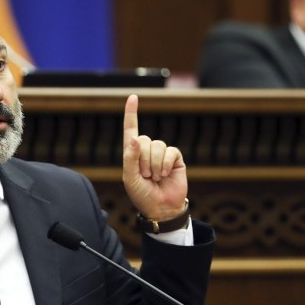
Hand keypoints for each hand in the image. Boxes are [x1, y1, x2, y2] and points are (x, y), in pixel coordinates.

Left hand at [122, 94, 187, 220]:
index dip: (131, 114)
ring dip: (154, 164)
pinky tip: (165, 174)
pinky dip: (165, 163)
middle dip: (142, 159)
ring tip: (155, 177)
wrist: (161, 208)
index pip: (131, 130)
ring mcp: (162, 154)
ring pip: (157, 145)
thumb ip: (129, 158)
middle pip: (143, 140)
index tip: (133, 97)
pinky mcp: (175, 158)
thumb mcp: (130, 178)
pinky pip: (170, 151)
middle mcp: (147, 151)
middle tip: (146, 176)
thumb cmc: (142, 195)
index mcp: (133, 154)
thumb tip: (134, 138)